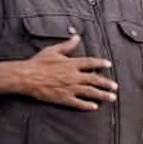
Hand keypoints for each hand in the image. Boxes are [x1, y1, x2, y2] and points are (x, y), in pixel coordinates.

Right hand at [0, 35, 119, 109]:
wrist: (27, 77)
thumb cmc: (38, 63)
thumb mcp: (53, 50)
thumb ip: (68, 45)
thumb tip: (77, 37)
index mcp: (71, 64)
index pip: (90, 63)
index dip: (100, 63)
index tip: (108, 64)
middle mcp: (73, 76)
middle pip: (94, 79)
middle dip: (106, 83)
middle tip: (115, 87)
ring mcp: (69, 88)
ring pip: (90, 92)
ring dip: (102, 95)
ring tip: (111, 98)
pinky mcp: (63, 98)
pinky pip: (78, 103)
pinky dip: (87, 105)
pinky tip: (94, 107)